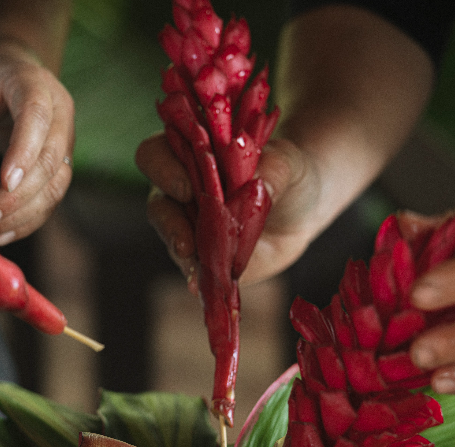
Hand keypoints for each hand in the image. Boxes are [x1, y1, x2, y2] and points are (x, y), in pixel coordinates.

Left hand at [0, 38, 74, 244]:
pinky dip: (29, 220)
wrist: (15, 72)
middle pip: (51, 161)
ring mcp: (65, 143)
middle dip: (19, 196)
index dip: (24, 152)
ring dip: (24, 214)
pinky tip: (2, 234)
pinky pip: (51, 198)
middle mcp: (60, 116)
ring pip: (55, 185)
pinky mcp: (60, 166)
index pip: (37, 119)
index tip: (4, 183)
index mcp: (36, 86)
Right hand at [135, 132, 325, 293]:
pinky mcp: (201, 256)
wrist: (301, 208)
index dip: (163, 171)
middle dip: (169, 223)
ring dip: (184, 252)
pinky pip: (193, 268)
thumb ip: (274, 166)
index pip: (154, 156)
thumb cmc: (286, 172)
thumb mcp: (289, 162)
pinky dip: (199, 276)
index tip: (187, 187)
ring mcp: (187, 225)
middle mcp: (178, 190)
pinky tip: (208, 284)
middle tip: (188, 239)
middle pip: (157, 204)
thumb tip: (258, 184)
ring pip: (172, 239)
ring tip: (200, 264)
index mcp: (187, 154)